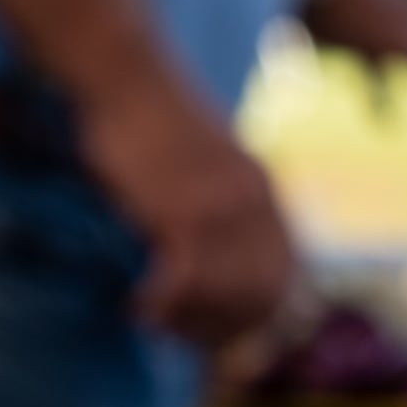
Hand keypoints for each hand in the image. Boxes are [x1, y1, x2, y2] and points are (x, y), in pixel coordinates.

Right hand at [77, 86, 299, 348]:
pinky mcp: (183, 211)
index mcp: (267, 193)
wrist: (122, 72)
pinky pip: (184, 284)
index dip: (252, 318)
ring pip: (225, 297)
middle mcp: (254, 203)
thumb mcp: (204, 162)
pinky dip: (160, 306)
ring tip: (154, 320)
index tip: (210, 329)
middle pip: (261, 299)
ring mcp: (221, 208)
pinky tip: (137, 306)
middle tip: (175, 333)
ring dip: (187, 322)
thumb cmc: (148, 119)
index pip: (283, 281)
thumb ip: (222, 208)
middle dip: (220, 329)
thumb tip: (212, 265)